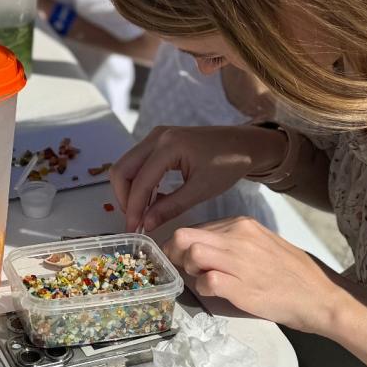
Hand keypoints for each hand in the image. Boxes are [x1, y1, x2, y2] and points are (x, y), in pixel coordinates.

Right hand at [111, 123, 285, 233]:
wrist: (243, 144)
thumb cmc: (228, 164)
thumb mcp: (202, 190)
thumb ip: (171, 206)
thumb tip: (146, 224)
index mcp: (169, 145)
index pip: (141, 181)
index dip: (134, 208)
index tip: (133, 230)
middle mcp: (157, 137)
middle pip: (123, 169)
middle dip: (124, 198)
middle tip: (135, 221)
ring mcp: (157, 136)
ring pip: (127, 165)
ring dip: (130, 191)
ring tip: (143, 214)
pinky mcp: (159, 141)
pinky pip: (138, 163)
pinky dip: (139, 182)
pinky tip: (152, 200)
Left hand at [163, 215, 344, 334]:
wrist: (320, 295)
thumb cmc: (293, 273)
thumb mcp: (263, 243)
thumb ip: (234, 241)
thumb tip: (206, 247)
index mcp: (243, 224)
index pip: (196, 227)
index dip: (183, 244)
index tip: (181, 256)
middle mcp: (238, 236)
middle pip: (185, 236)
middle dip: (174, 253)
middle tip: (181, 268)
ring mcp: (240, 261)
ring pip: (192, 254)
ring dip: (188, 270)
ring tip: (201, 279)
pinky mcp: (241, 287)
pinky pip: (206, 282)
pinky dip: (203, 288)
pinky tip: (216, 293)